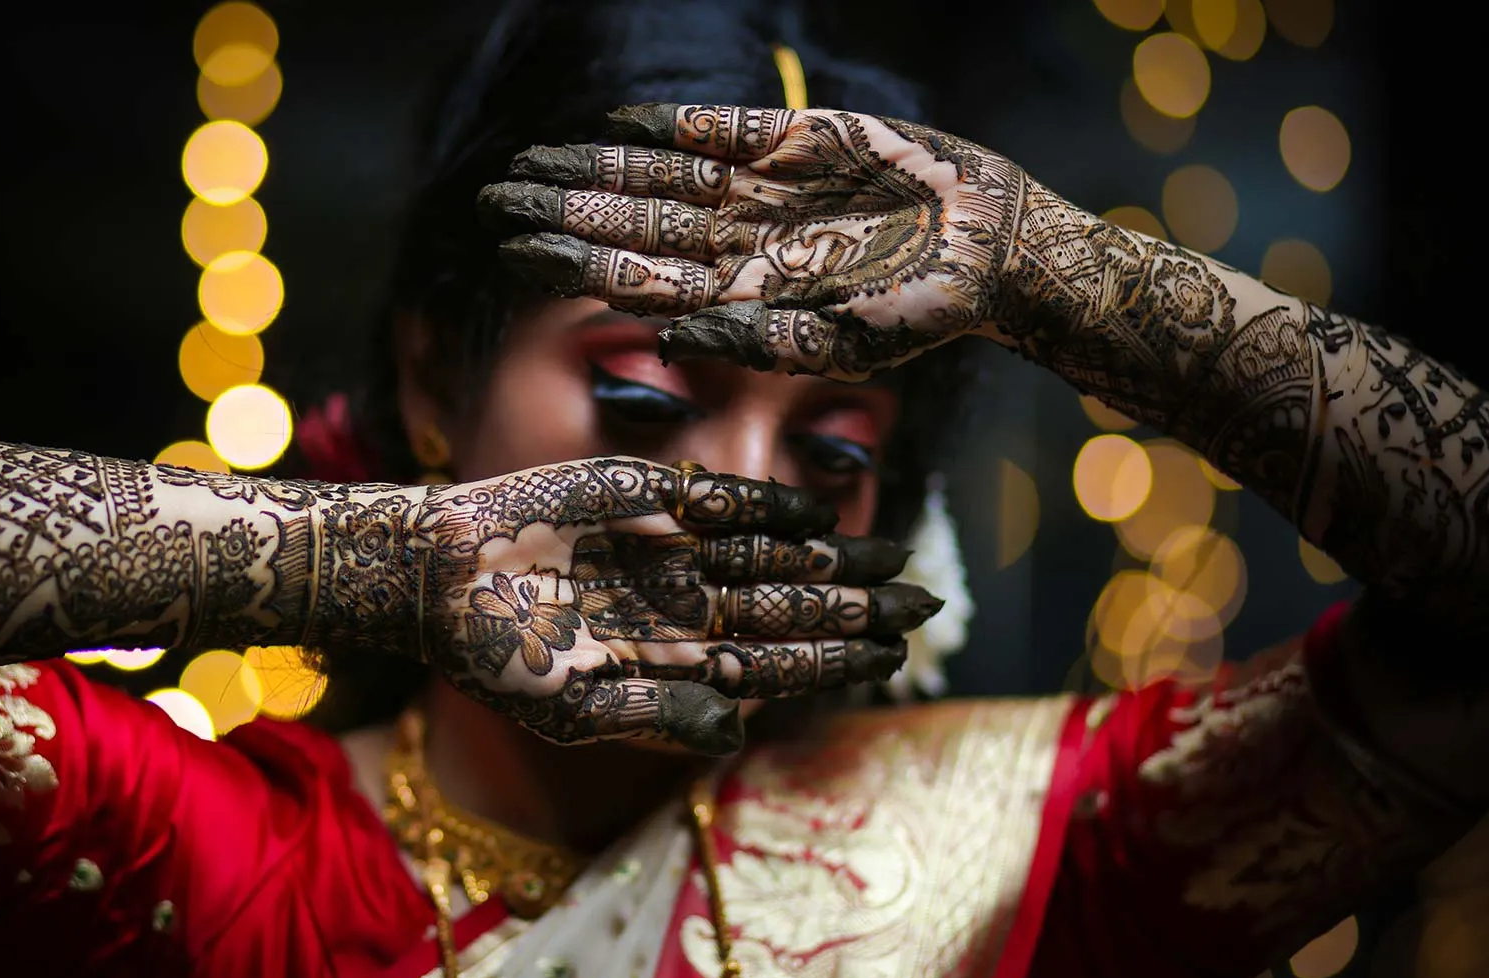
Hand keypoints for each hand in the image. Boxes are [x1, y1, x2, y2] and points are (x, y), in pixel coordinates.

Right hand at [318, 458, 940, 753]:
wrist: (435, 575)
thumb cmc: (493, 656)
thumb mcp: (571, 708)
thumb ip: (657, 716)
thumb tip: (737, 736)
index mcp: (673, 663)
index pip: (775, 664)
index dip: (834, 662)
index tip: (892, 659)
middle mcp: (684, 606)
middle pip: (790, 607)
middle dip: (857, 608)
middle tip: (925, 605)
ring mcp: (671, 550)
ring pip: (772, 554)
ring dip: (832, 556)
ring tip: (896, 557)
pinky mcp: (647, 495)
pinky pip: (725, 501)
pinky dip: (771, 506)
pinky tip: (819, 514)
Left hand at [478, 103, 1029, 381]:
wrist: (993, 250)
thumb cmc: (922, 313)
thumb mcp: (841, 342)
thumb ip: (755, 340)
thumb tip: (671, 344)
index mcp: (737, 296)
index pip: (636, 278)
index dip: (574, 263)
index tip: (512, 250)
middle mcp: (739, 243)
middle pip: (632, 224)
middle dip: (564, 212)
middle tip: (494, 197)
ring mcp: (764, 191)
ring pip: (662, 177)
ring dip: (599, 168)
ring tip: (534, 159)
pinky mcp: (800, 142)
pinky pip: (723, 131)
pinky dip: (673, 125)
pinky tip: (618, 123)